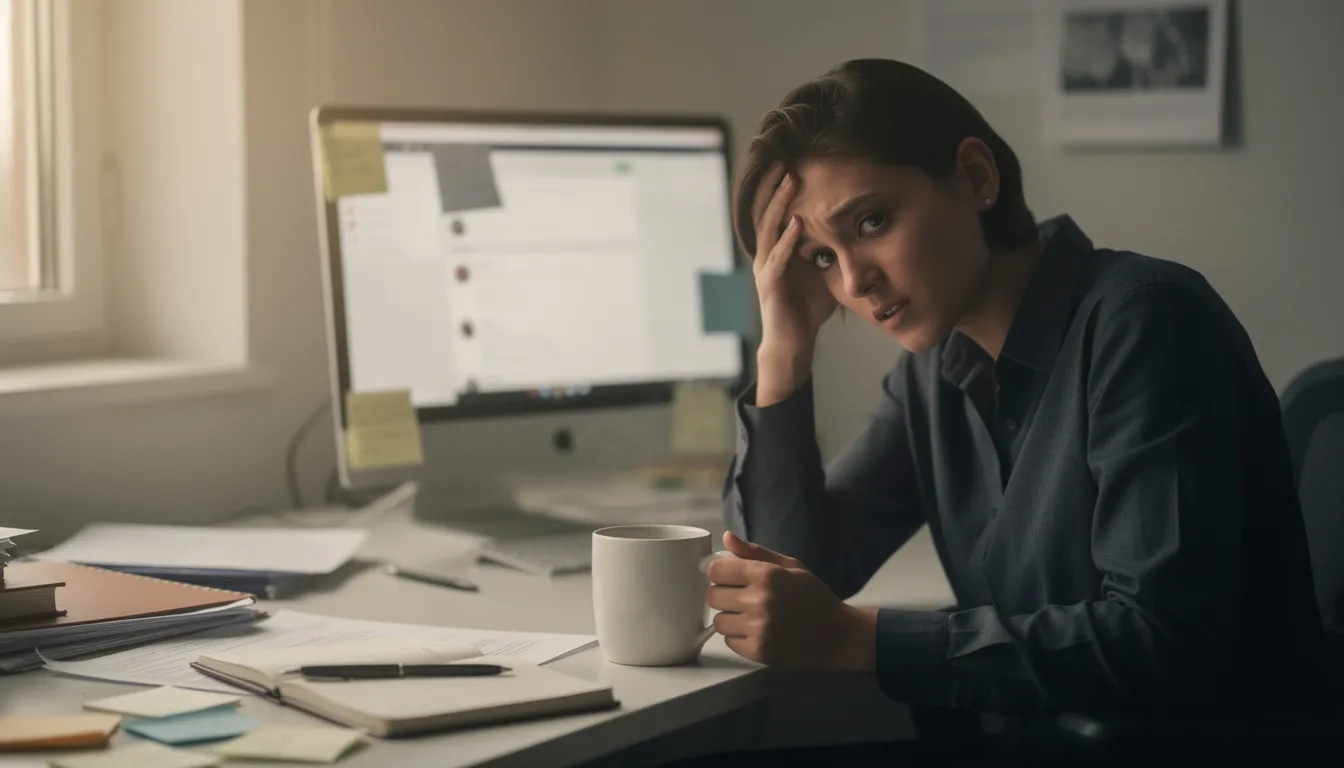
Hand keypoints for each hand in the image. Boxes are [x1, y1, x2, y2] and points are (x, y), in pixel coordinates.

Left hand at [705, 532, 875, 672]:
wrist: (839, 635)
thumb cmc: (815, 598)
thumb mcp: (791, 567)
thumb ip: (755, 552)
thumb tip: (726, 538)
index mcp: (766, 574)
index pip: (716, 569)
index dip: (718, 571)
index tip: (725, 575)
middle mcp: (759, 600)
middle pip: (712, 596)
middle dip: (723, 594)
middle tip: (740, 596)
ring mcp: (758, 628)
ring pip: (718, 621)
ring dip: (729, 617)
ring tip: (749, 615)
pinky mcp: (758, 650)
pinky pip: (729, 641)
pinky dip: (738, 637)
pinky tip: (756, 631)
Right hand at [749, 165, 837, 369]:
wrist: (793, 342)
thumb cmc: (807, 309)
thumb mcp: (823, 271)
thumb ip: (830, 250)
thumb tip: (856, 230)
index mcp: (776, 250)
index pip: (774, 212)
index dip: (779, 189)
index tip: (790, 163)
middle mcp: (766, 254)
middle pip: (766, 212)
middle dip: (775, 186)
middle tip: (785, 160)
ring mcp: (766, 268)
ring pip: (769, 228)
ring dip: (780, 203)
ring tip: (789, 180)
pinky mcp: (770, 285)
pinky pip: (777, 258)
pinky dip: (787, 240)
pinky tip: (797, 225)